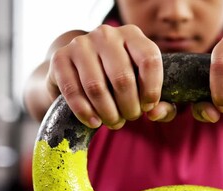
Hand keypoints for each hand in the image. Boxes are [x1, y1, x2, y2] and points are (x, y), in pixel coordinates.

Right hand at [46, 24, 175, 128]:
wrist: (80, 69)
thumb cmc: (121, 81)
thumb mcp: (145, 89)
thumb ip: (162, 104)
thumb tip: (156, 114)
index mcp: (133, 35)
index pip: (150, 59)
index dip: (152, 89)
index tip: (148, 107)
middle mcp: (107, 34)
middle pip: (123, 78)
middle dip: (129, 107)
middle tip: (130, 118)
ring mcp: (81, 44)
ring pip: (96, 87)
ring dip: (108, 113)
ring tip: (114, 122)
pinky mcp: (60, 58)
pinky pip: (73, 91)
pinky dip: (85, 113)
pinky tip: (95, 123)